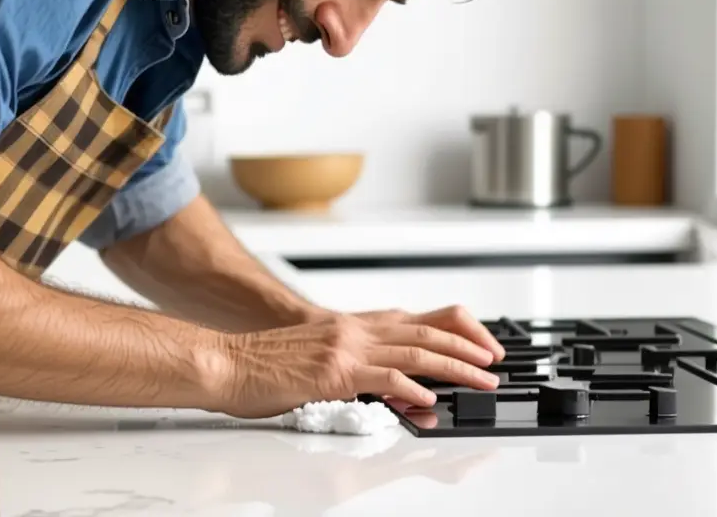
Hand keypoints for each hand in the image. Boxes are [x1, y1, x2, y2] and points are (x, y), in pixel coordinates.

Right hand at [214, 309, 501, 418]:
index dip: (452, 328)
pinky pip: (384, 376)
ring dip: (454, 366)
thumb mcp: (314, 357)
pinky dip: (413, 386)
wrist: (224, 363)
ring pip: (414, 350)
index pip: (413, 318)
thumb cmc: (260, 364)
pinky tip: (429, 397)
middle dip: (465, 347)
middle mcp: (352, 330)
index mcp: (349, 326)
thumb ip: (351, 365)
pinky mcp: (333, 372)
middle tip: (492, 362)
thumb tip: (387, 386)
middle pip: (423, 330)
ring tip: (479, 380)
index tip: (477, 343)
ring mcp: (344, 348)